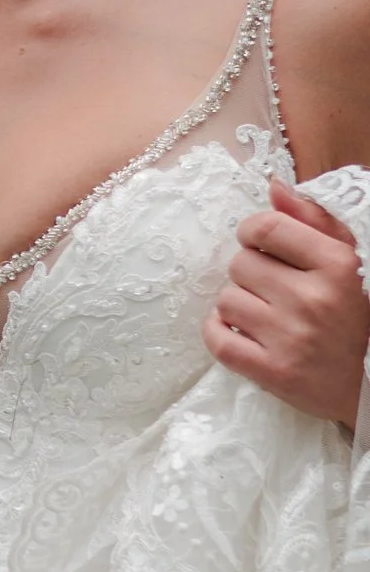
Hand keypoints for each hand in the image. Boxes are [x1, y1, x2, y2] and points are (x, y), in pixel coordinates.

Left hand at [205, 177, 368, 431]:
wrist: (366, 384)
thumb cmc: (351, 315)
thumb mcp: (345, 261)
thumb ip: (312, 220)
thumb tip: (274, 187)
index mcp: (336, 265)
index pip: (265, 228)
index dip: (252, 232)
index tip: (257, 243)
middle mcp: (313, 299)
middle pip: (240, 264)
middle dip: (249, 274)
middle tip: (271, 290)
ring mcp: (290, 338)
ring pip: (226, 300)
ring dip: (237, 306)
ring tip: (263, 316)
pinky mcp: (272, 372)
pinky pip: (217, 339)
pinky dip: (219, 333)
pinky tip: (241, 333)